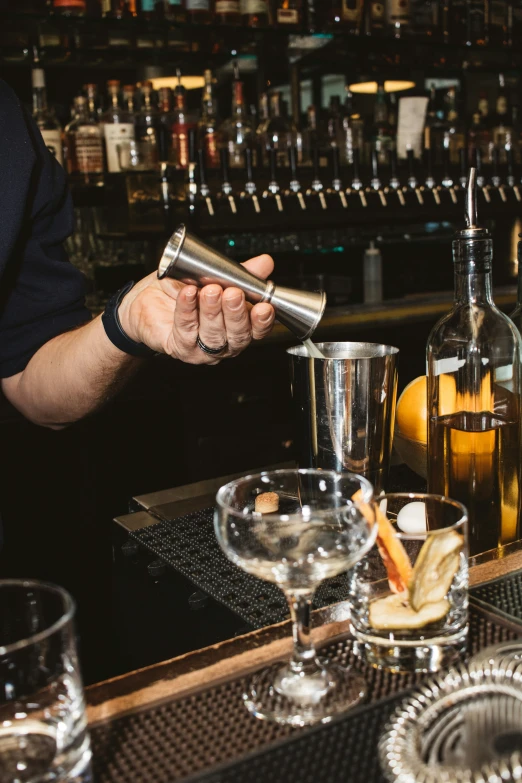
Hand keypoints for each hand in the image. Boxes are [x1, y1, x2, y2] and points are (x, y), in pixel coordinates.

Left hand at [117, 254, 275, 363]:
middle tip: (233, 293)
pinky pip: (185, 330)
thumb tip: (264, 263)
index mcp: (237, 328)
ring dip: (212, 312)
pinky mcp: (179, 347)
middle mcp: (223, 343)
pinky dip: (187, 310)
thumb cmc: (182, 291)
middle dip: (236, 313)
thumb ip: (240, 273)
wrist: (146, 300)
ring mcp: (201, 349)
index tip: (264, 306)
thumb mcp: (214, 277)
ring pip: (213, 335)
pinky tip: (187, 294)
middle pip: (237, 336)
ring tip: (210, 290)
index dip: (262, 321)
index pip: (257, 330)